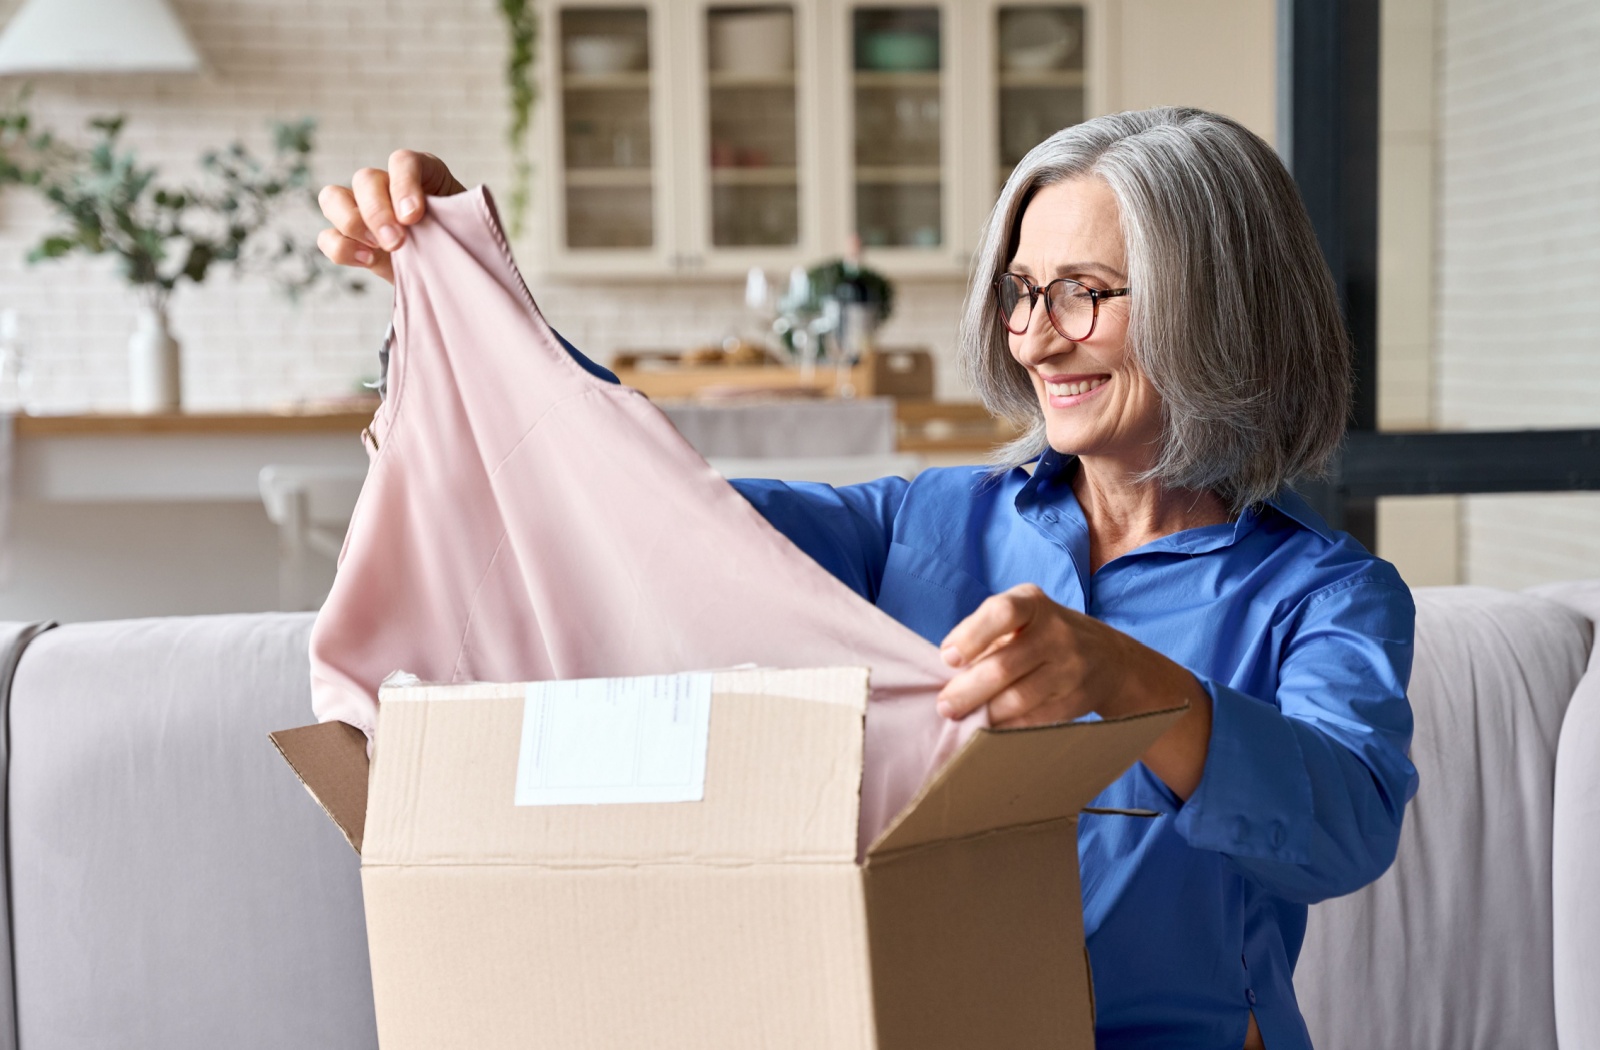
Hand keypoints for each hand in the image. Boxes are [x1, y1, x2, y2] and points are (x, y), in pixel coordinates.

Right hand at [317, 150, 465, 283]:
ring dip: (351, 223)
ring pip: (333, 198)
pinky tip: (367, 260)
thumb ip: (453, 220)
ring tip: (378, 249)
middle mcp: (386, 185)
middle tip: (397, 242)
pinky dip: (341, 248)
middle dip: (377, 212)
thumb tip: (439, 229)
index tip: (414, 217)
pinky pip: (328, 236)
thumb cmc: (462, 241)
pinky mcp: (351, 239)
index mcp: (419, 172)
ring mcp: (363, 210)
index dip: (404, 186)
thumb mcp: (464, 225)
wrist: (453, 269)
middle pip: (365, 179)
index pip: (402, 162)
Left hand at [936, 583, 1212, 797]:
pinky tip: (989, 729)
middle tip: (945, 706)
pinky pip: (1034, 719)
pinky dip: (1007, 728)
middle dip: (966, 690)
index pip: (1002, 613)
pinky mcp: (1077, 699)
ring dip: (984, 713)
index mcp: (1033, 604)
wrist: (1110, 659)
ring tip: (962, 718)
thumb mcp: (1021, 616)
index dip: (971, 637)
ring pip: (1018, 698)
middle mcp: (1056, 633)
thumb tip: (946, 668)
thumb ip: (984, 633)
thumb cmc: (1045, 633)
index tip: (948, 659)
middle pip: (1004, 666)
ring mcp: (1070, 668)